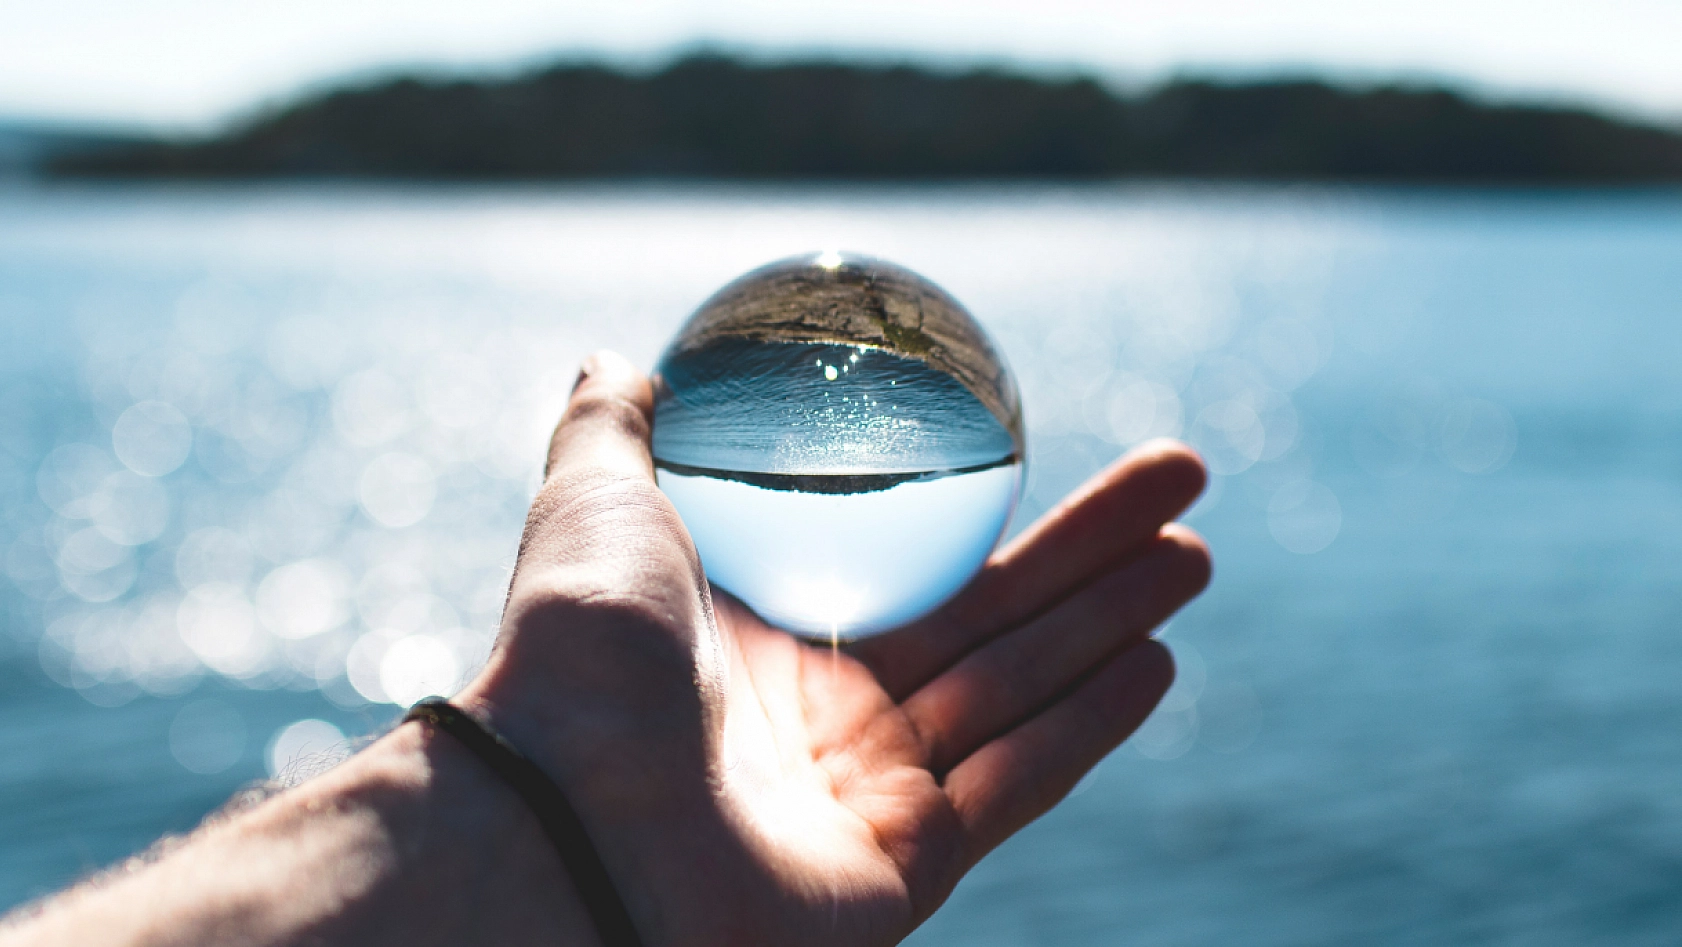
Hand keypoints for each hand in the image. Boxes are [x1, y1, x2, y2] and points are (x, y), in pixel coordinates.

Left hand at [458, 351, 1210, 946]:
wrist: (562, 817)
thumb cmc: (574, 655)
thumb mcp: (592, 504)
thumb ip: (614, 431)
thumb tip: (622, 355)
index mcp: (774, 637)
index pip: (915, 563)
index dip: (994, 506)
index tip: (1055, 445)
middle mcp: (829, 716)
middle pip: (994, 620)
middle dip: (1092, 553)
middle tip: (1182, 482)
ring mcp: (871, 796)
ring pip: (1020, 692)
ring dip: (1112, 621)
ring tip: (1194, 554)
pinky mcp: (904, 870)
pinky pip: (1014, 786)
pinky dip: (1085, 726)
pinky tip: (1154, 659)